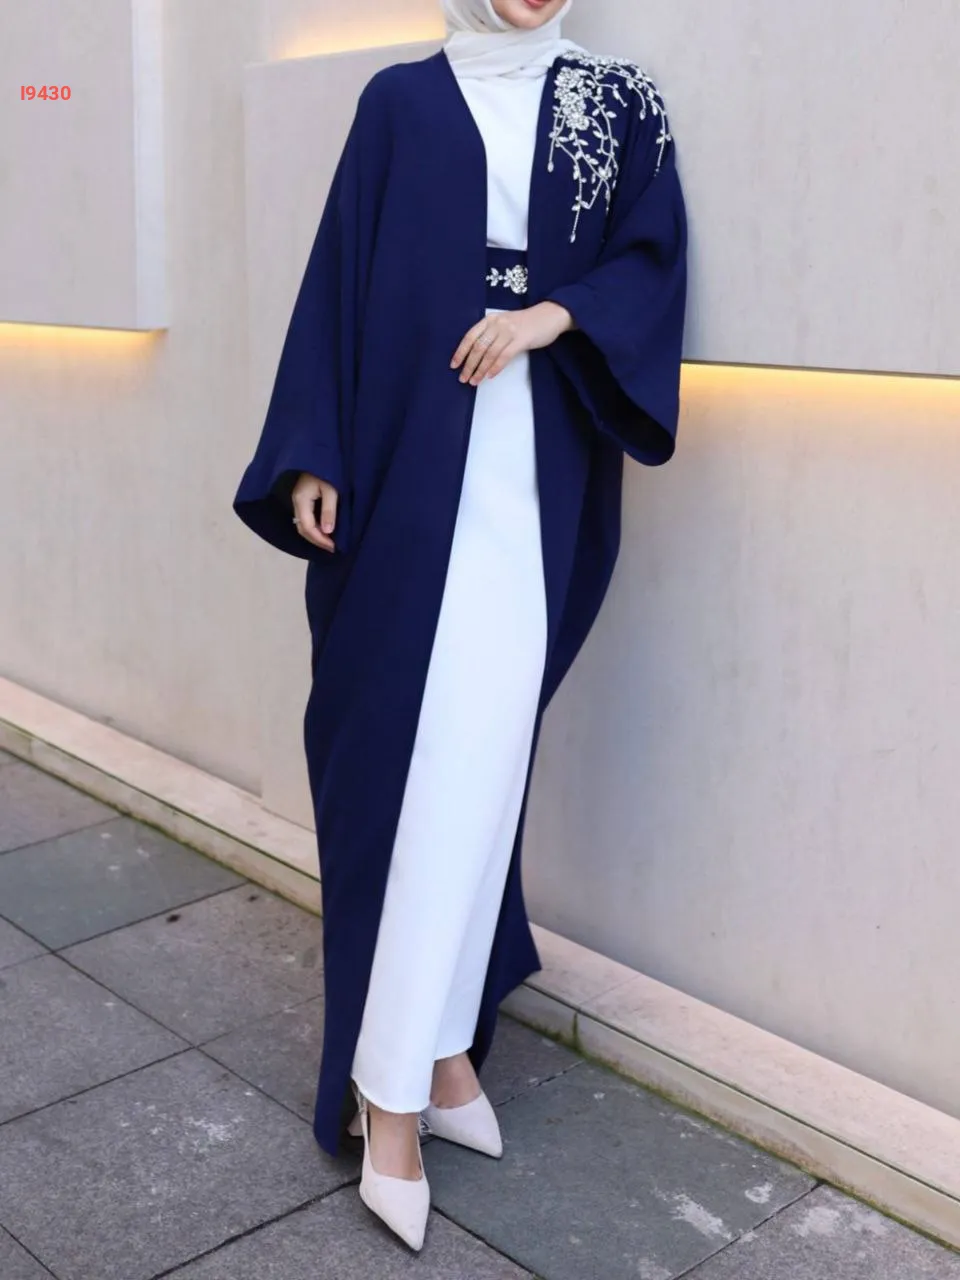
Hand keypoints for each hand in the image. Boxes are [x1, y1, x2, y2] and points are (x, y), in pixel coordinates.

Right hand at [292, 472, 337, 552]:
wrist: (320, 454)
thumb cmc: (327, 470)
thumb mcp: (331, 490)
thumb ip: (329, 511)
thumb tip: (328, 532)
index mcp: (301, 500)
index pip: (307, 527)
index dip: (320, 539)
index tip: (334, 547)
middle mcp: (296, 502)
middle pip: (302, 528)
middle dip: (317, 540)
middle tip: (332, 547)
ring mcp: (298, 500)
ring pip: (303, 524)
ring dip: (315, 535)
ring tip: (329, 542)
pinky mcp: (302, 498)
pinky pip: (305, 518)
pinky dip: (314, 527)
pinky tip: (325, 530)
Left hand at [451, 301, 574, 386]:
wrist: (550, 315)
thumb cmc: (526, 323)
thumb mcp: (504, 324)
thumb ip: (491, 334)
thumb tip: (476, 355)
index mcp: (490, 319)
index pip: (470, 336)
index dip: (460, 352)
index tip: (454, 365)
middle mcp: (497, 323)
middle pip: (478, 347)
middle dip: (469, 365)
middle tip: (463, 379)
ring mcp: (509, 331)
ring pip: (489, 354)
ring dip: (480, 370)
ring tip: (474, 381)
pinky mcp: (521, 340)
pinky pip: (504, 356)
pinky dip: (495, 368)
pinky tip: (490, 376)